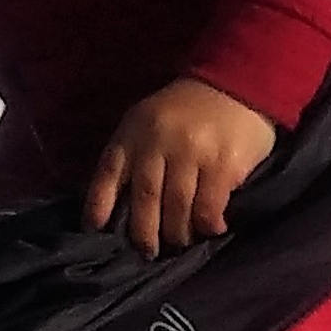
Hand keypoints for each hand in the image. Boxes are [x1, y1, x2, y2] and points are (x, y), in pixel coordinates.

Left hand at [84, 78, 277, 256]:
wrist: (236, 79)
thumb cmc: (187, 108)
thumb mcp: (148, 120)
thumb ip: (132, 154)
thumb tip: (117, 206)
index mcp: (135, 130)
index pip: (108, 172)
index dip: (98, 205)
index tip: (94, 230)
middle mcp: (159, 141)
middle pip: (144, 199)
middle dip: (143, 233)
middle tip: (148, 251)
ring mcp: (192, 152)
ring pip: (176, 208)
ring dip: (177, 234)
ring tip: (179, 242)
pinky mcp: (224, 163)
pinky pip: (209, 207)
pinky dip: (207, 225)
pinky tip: (211, 228)